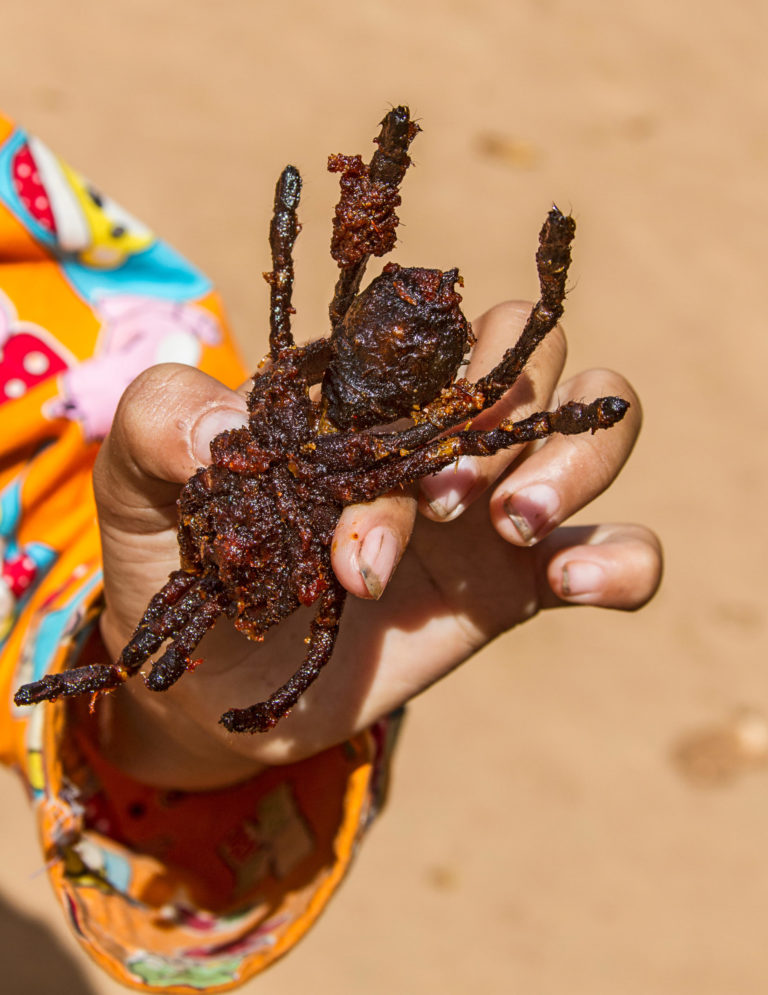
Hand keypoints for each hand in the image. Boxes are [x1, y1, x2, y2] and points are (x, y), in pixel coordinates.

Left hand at [94, 302, 660, 787]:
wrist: (212, 688)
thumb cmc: (181, 567)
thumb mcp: (139, 484)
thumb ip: (161, 420)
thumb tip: (235, 426)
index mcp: (364, 396)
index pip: (436, 335)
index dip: (432, 376)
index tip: (387, 458)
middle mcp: (438, 436)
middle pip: (534, 364)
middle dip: (501, 424)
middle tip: (439, 503)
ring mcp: (487, 511)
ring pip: (596, 434)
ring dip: (575, 465)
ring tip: (514, 529)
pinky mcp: (517, 587)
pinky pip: (621, 554)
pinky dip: (627, 560)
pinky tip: (576, 585)